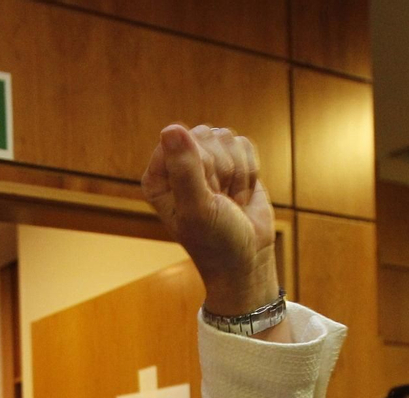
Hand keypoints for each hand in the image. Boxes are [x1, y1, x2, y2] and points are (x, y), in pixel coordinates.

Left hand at [141, 123, 277, 315]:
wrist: (247, 258)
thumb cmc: (216, 241)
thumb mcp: (197, 208)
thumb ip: (185, 169)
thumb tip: (171, 128)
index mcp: (158, 177)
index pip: (178, 141)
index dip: (200, 165)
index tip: (204, 194)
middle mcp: (177, 166)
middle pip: (204, 135)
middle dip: (221, 169)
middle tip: (218, 200)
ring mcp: (205, 162)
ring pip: (226, 137)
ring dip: (236, 173)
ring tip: (228, 201)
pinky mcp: (231, 161)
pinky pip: (244, 145)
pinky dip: (249, 172)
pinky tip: (240, 196)